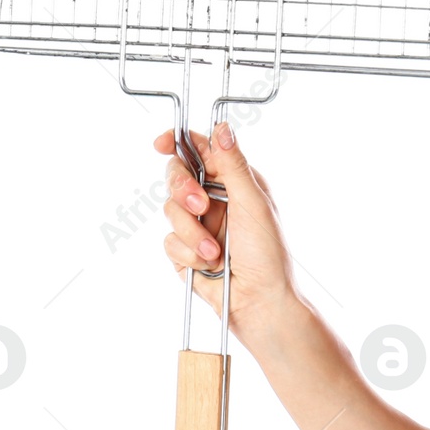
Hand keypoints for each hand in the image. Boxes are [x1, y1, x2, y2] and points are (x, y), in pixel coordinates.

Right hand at [154, 122, 297, 341]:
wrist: (258, 302)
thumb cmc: (268, 255)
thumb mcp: (254, 204)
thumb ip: (233, 166)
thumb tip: (223, 128)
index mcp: (235, 182)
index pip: (200, 151)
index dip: (177, 142)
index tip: (162, 143)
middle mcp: (214, 199)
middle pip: (176, 176)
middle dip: (184, 190)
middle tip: (201, 206)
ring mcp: (197, 225)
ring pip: (169, 210)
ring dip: (192, 232)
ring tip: (215, 251)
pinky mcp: (183, 250)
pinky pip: (168, 241)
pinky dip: (188, 253)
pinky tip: (208, 264)